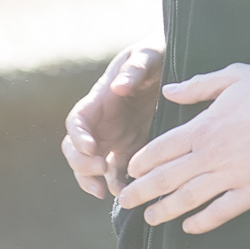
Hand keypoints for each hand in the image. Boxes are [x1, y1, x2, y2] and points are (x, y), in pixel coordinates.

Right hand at [62, 40, 163, 197]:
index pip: (77, 121)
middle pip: (76, 149)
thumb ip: (134, 69)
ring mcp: (115, 138)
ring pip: (93, 166)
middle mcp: (101, 122)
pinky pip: (118, 172)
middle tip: (100, 172)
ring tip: (113, 193)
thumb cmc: (157, 53)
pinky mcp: (132, 149)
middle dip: (82, 165)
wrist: (173, 64)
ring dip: (96, 181)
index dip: (77, 137)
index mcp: (99, 100)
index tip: (90, 148)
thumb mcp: (147, 54)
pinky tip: (130, 194)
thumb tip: (117, 88)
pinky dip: (119, 184)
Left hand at [120, 63, 249, 232]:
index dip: (142, 162)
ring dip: (165, 211)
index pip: (160, 149)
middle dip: (141, 192)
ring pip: (188, 199)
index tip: (130, 170)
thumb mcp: (233, 75)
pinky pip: (222, 212)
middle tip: (124, 202)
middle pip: (166, 178)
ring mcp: (232, 175)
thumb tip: (168, 90)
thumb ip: (197, 85)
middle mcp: (211, 153)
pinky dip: (203, 222)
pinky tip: (189, 228)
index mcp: (203, 126)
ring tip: (149, 219)